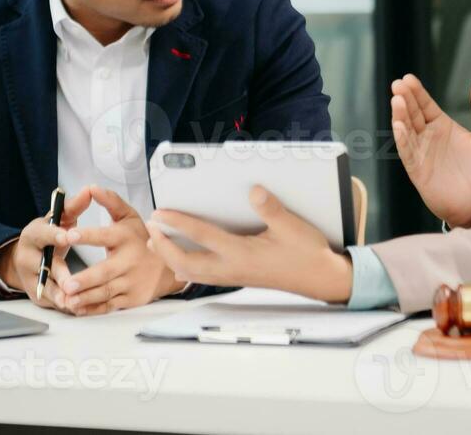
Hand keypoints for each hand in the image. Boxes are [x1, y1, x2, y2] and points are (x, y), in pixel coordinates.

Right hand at [0, 186, 93, 311]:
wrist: (26, 258)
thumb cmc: (48, 236)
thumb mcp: (58, 220)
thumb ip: (73, 207)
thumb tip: (89, 190)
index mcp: (33, 235)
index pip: (42, 234)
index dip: (54, 235)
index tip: (67, 236)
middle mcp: (28, 257)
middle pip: (43, 266)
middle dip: (58, 274)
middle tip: (71, 282)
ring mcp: (30, 278)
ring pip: (45, 288)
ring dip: (59, 296)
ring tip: (72, 302)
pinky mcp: (36, 294)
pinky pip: (50, 301)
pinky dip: (62, 305)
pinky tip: (75, 309)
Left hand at [60, 186, 183, 315]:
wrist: (168, 266)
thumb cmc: (142, 239)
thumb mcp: (129, 216)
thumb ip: (110, 202)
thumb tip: (91, 188)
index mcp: (125, 238)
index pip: (105, 235)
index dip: (88, 235)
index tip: (70, 235)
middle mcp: (128, 261)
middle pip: (105, 272)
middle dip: (86, 279)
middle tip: (67, 284)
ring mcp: (130, 282)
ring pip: (105, 291)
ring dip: (86, 297)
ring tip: (68, 299)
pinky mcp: (130, 299)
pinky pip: (109, 305)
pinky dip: (93, 309)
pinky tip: (78, 309)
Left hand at [146, 186, 352, 303]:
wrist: (320, 280)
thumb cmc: (307, 254)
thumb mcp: (292, 227)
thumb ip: (271, 209)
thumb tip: (254, 191)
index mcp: (242, 254)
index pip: (202, 236)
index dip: (178, 223)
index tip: (160, 212)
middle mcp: (232, 268)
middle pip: (185, 263)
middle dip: (163, 246)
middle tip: (149, 228)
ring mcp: (233, 276)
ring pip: (191, 272)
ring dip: (170, 257)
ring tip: (156, 241)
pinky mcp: (237, 278)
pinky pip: (202, 275)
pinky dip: (185, 266)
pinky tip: (181, 259)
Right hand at [391, 74, 470, 225]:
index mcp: (442, 126)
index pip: (425, 105)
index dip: (417, 92)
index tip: (408, 78)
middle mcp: (428, 137)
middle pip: (413, 114)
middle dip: (405, 99)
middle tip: (398, 84)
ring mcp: (421, 153)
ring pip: (406, 131)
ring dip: (400, 115)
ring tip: (397, 100)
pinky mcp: (417, 170)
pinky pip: (408, 153)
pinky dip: (402, 140)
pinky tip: (399, 126)